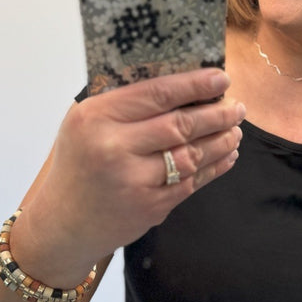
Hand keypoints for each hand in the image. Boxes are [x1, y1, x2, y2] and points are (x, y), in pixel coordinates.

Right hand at [12, 68, 243, 282]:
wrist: (63, 224)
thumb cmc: (78, 165)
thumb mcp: (84, 124)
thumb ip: (122, 104)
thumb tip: (180, 83)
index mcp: (95, 118)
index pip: (156, 94)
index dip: (194, 85)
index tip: (221, 77)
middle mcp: (114, 148)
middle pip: (181, 125)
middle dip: (217, 114)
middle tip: (237, 106)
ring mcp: (134, 181)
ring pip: (192, 155)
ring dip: (221, 140)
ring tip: (235, 128)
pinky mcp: (150, 207)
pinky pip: (191, 182)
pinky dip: (214, 167)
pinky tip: (227, 155)